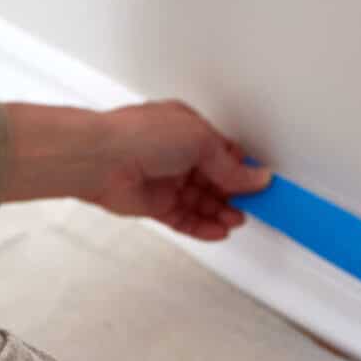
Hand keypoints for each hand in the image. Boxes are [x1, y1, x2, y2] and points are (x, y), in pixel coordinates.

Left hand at [12, 100, 272, 240]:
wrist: (100, 158)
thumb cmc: (140, 135)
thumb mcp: (200, 141)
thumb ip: (230, 166)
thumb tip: (256, 177)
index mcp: (188, 129)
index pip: (224, 152)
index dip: (243, 169)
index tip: (261, 184)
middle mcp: (177, 153)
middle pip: (215, 179)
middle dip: (235, 194)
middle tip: (254, 206)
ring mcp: (165, 180)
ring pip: (201, 201)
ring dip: (221, 212)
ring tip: (236, 221)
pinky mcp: (154, 205)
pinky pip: (184, 219)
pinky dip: (202, 227)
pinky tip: (218, 231)